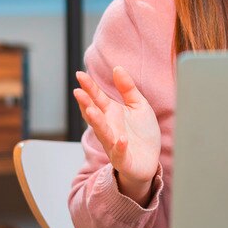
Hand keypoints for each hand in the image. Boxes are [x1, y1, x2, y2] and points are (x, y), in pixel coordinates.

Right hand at [73, 67, 160, 204]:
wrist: (149, 160)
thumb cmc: (141, 132)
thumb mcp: (138, 105)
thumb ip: (127, 88)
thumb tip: (117, 67)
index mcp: (111, 113)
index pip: (97, 98)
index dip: (89, 87)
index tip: (80, 74)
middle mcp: (108, 127)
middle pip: (95, 114)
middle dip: (86, 104)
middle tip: (78, 91)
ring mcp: (113, 143)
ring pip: (103, 133)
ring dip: (97, 123)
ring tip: (91, 111)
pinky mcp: (123, 158)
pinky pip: (120, 153)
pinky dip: (120, 147)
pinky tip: (121, 140)